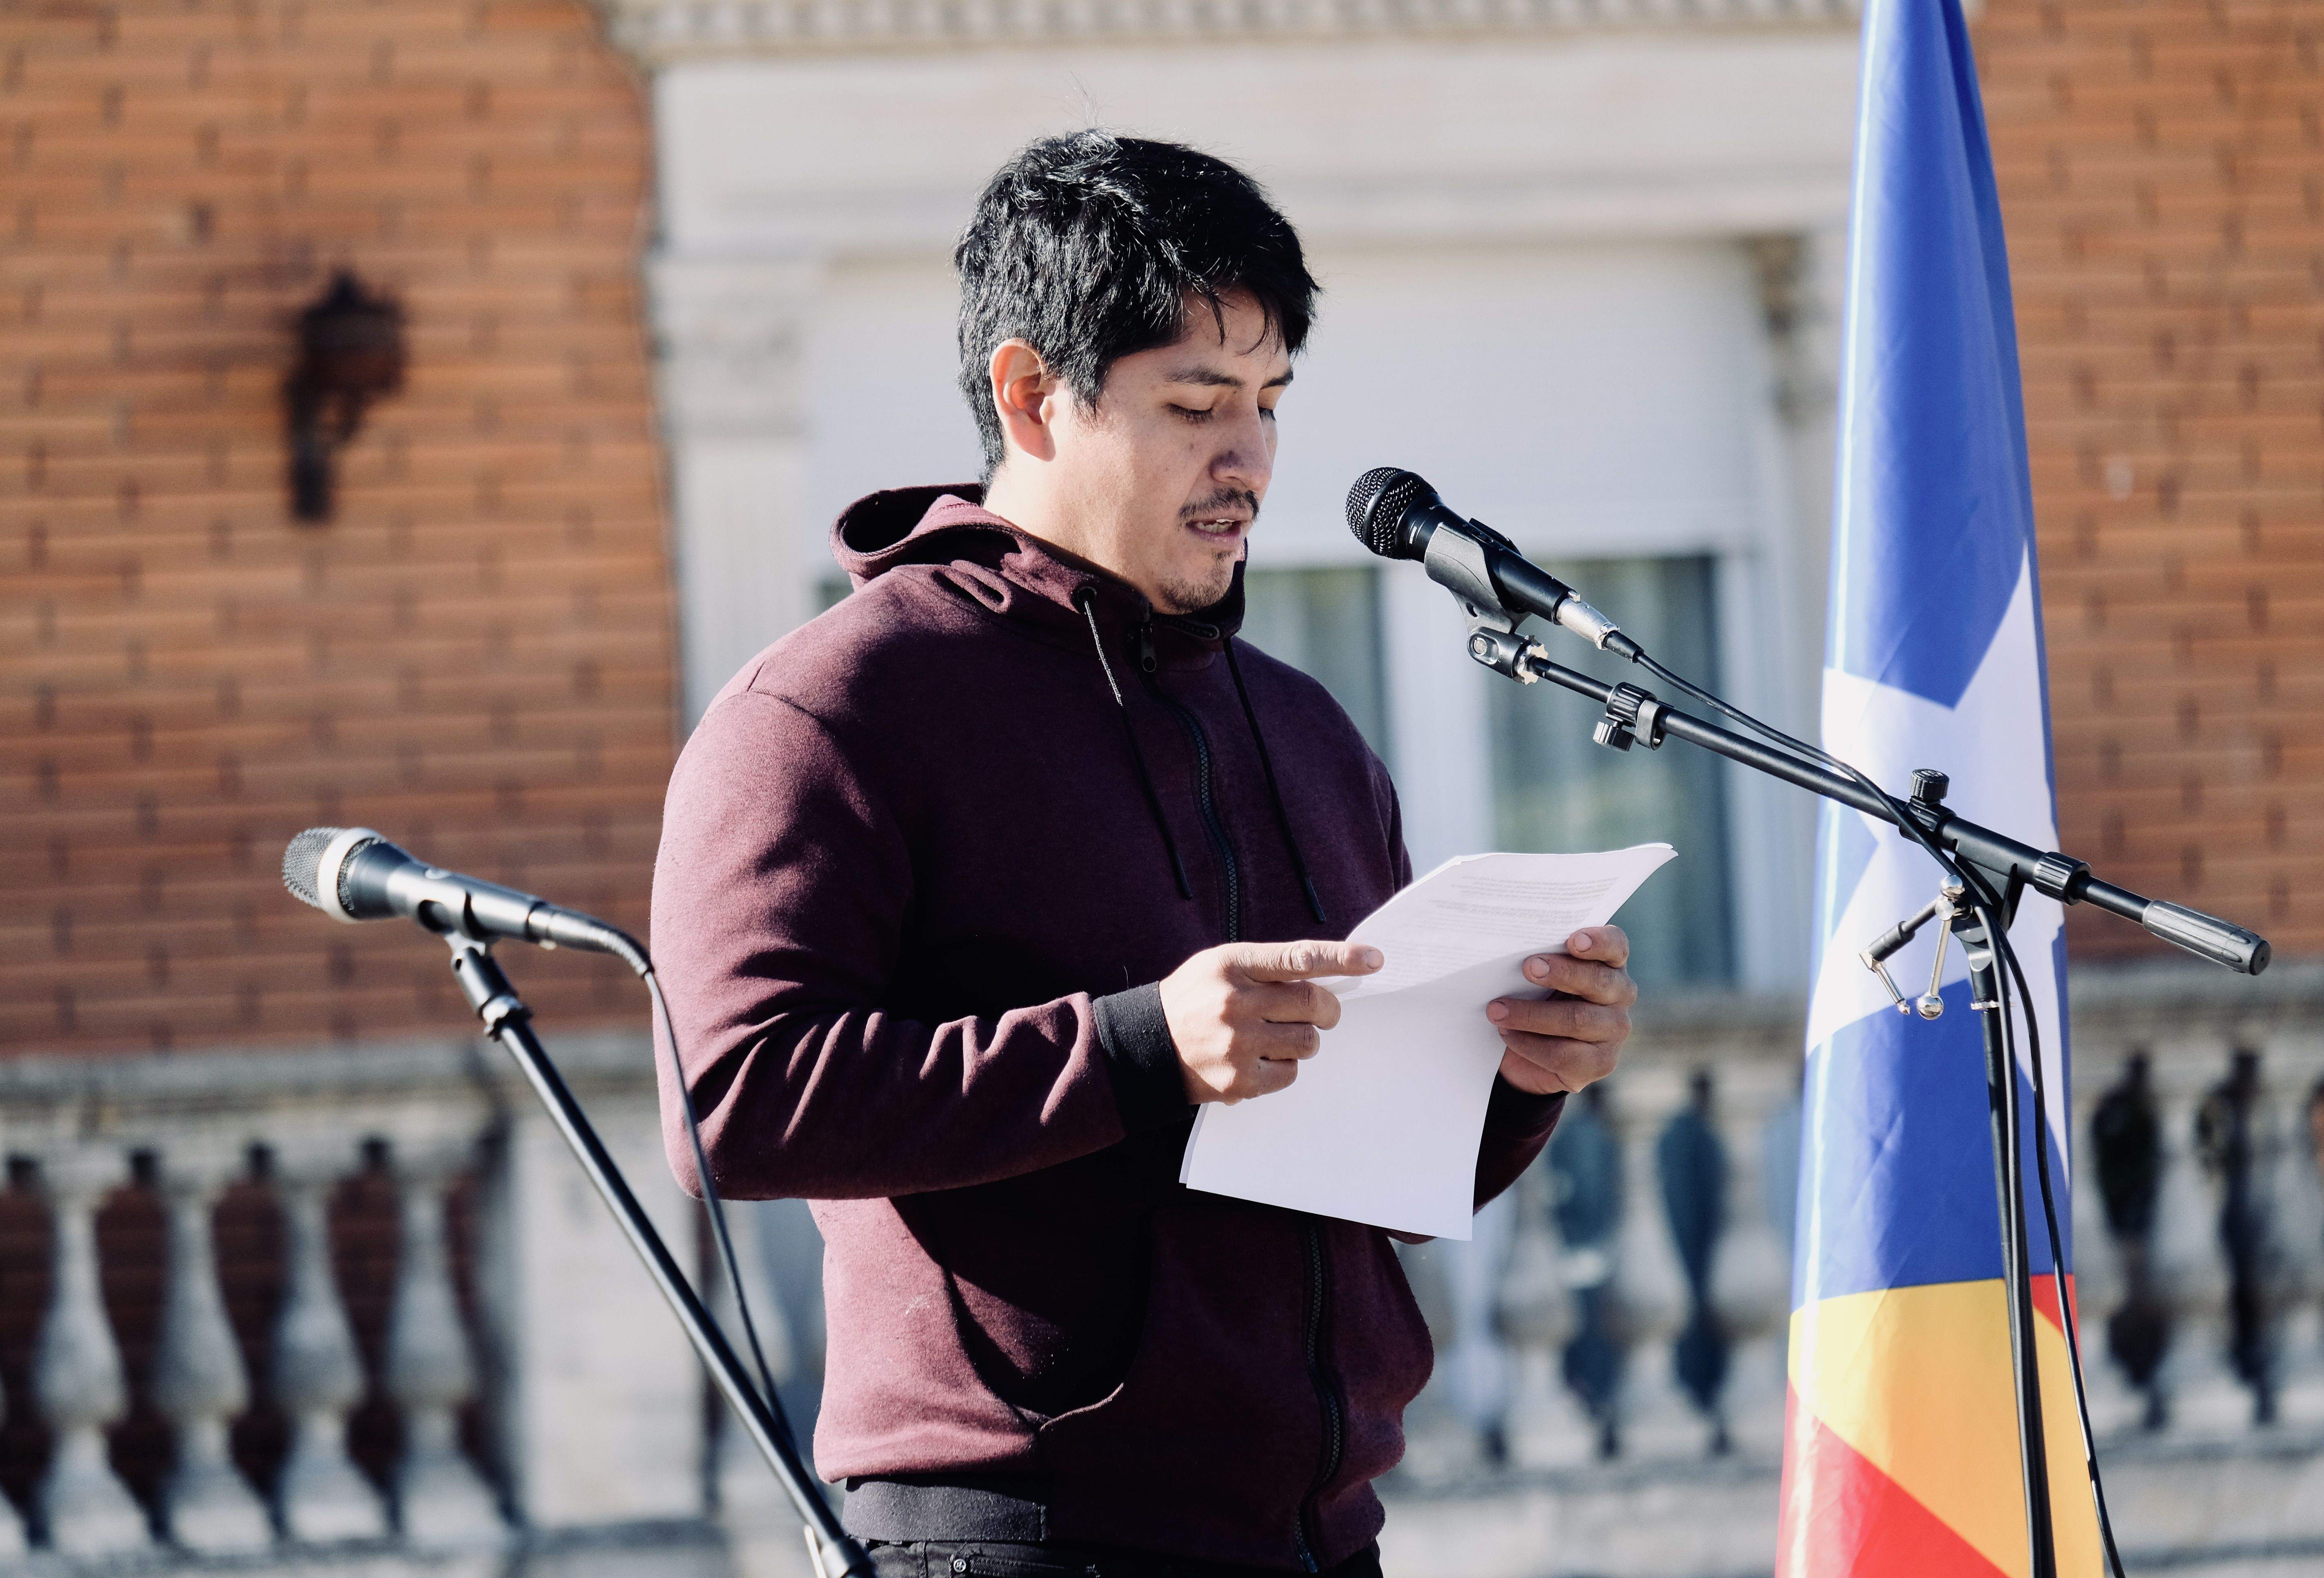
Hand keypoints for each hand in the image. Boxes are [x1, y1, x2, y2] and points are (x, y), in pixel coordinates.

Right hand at [1159, 939, 1381, 1104]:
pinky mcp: (1239, 1081)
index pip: (1298, 958)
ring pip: (1308, 1042)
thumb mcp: (1222, 967)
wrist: (1146, 1045)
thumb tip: (1328, 980)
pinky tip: (1259, 1059)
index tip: (1375, 960)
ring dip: (1303, 1039)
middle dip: (1327, 1010)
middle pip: (1314, 1004)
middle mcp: (1236, 1002)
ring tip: (1275, 1036)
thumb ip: (1270, 968)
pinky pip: (1291, 1073)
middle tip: (1321, 1013)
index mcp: (1233, 965)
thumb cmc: (1194, 999)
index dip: (1342, 958)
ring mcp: (1237, 1044)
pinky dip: (1284, 1066)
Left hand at [1488, 925, 1635, 1096]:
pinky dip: (1529, 1043)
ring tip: (1497, 1009)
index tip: (1574, 940)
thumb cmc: (1536, 997)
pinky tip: (1506, 1034)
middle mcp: (1620, 995)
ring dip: (1531, 1014)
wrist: (1532, 1053)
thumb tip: (1505, 948)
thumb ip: (1538, 959)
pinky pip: (1563, 1054)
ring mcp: (1614, 1030)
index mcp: (1609, 963)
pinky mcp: (1601, 1063)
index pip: (1615, 945)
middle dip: (1562, 973)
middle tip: (1528, 967)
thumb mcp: (1538, 975)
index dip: (1599, 941)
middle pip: (1598, 981)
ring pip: (1578, 1020)